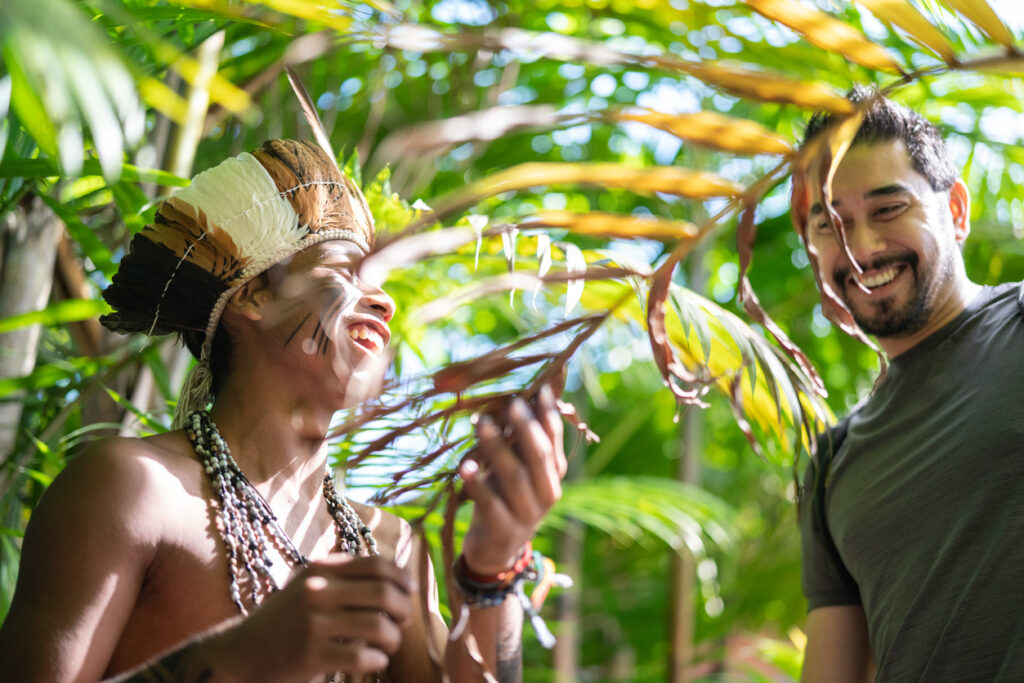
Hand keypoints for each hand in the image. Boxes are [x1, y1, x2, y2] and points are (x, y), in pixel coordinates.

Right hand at [214, 555, 414, 681]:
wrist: (240, 653)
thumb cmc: (285, 620)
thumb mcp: (309, 586)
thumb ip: (343, 577)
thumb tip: (395, 577)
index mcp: (321, 568)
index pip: (376, 565)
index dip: (401, 577)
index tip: (410, 591)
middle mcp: (318, 590)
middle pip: (383, 593)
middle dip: (403, 610)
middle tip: (402, 623)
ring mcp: (313, 622)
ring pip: (377, 626)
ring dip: (393, 639)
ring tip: (389, 646)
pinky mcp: (309, 654)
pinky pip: (361, 656)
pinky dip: (377, 660)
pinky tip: (375, 662)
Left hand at [458, 384, 566, 576]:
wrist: (497, 550)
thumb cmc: (506, 497)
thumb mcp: (518, 469)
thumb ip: (521, 440)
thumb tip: (518, 395)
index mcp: (554, 475)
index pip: (555, 440)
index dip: (549, 414)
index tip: (539, 387)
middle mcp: (547, 493)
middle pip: (540, 457)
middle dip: (527, 428)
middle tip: (513, 402)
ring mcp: (527, 514)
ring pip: (515, 477)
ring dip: (498, 448)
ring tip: (481, 423)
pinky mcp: (504, 530)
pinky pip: (490, 504)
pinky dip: (478, 484)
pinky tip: (465, 466)